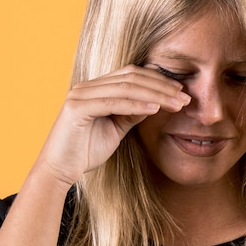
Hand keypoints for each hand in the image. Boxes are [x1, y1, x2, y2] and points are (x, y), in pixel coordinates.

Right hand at [34, 65, 190, 188]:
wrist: (59, 170)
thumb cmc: (85, 151)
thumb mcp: (115, 129)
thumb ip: (131, 113)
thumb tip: (155, 102)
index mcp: (95, 88)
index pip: (131, 75)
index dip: (158, 81)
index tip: (181, 93)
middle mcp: (86, 86)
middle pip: (131, 77)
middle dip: (162, 86)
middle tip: (185, 97)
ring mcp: (80, 94)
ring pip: (125, 87)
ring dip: (155, 94)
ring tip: (177, 103)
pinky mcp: (76, 108)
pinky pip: (113, 102)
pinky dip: (136, 104)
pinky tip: (155, 108)